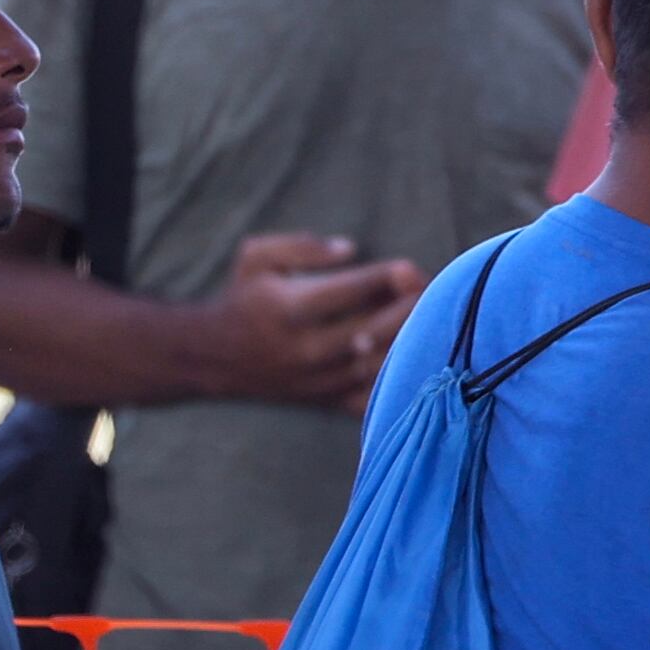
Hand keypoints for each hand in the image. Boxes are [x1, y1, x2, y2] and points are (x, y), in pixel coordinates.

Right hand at [203, 233, 425, 407]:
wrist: (213, 358)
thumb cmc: (245, 297)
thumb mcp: (257, 256)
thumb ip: (303, 247)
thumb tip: (349, 249)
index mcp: (289, 309)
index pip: (350, 291)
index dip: (385, 278)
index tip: (406, 267)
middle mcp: (306, 349)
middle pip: (373, 331)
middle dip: (410, 309)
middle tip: (434, 291)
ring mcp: (320, 381)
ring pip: (380, 367)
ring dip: (414, 342)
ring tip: (436, 319)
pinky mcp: (328, 402)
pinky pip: (376, 399)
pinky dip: (403, 382)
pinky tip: (423, 358)